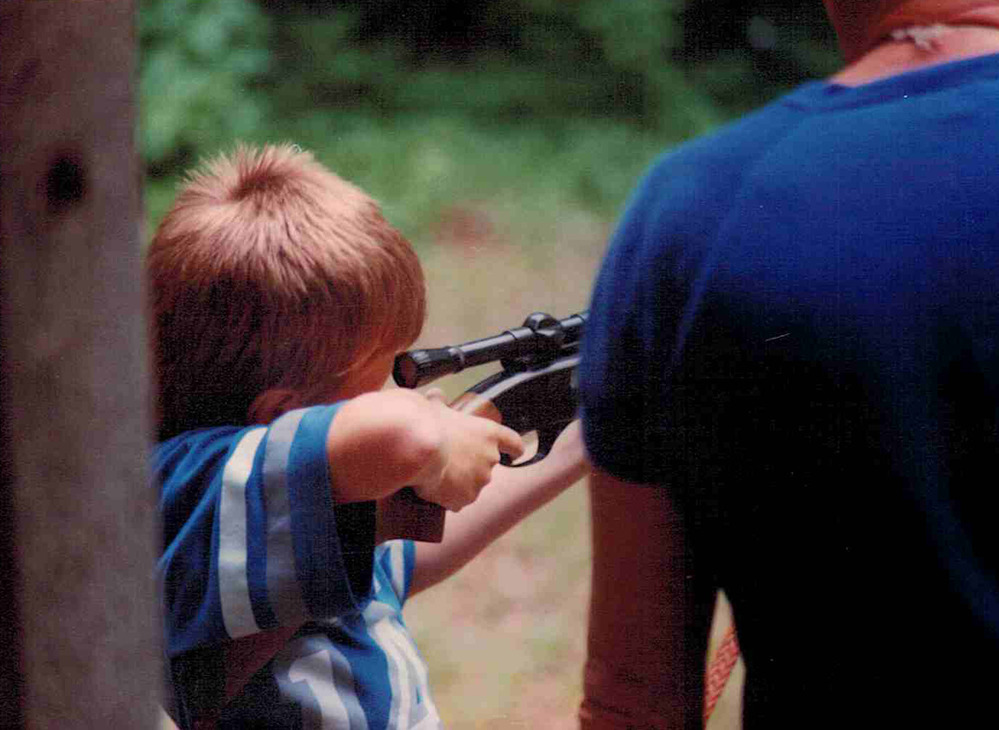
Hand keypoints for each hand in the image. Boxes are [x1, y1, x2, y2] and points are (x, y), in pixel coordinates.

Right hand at [411, 390, 523, 510]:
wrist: (417, 447)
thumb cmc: (428, 423)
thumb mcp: (435, 406)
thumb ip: (440, 401)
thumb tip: (435, 395)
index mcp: (489, 434)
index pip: (513, 443)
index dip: (514, 449)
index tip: (515, 453)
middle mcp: (490, 458)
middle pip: (486, 466)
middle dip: (471, 466)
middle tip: (449, 461)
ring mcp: (480, 480)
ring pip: (472, 485)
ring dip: (459, 483)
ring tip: (437, 474)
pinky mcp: (466, 497)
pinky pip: (458, 501)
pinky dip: (448, 498)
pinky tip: (434, 489)